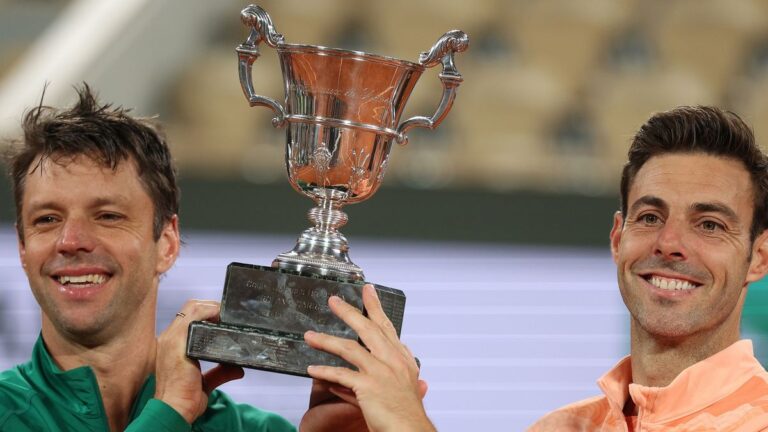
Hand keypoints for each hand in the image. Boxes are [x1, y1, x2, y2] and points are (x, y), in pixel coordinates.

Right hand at [154, 300, 244, 422]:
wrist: (175, 409)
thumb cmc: (185, 398)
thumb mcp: (204, 382)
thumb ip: (220, 372)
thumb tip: (238, 369)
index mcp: (173, 346)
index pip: (188, 319)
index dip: (207, 314)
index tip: (223, 319)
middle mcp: (169, 339)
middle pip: (190, 309)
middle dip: (211, 307)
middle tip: (228, 316)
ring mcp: (172, 338)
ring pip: (192, 308)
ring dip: (211, 307)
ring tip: (226, 315)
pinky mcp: (177, 340)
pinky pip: (192, 315)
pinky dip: (208, 311)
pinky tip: (220, 316)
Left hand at [302, 285, 432, 431]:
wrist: (411, 430)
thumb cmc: (407, 413)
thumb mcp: (402, 386)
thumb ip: (383, 373)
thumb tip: (367, 367)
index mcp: (401, 358)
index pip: (386, 327)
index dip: (375, 308)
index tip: (368, 292)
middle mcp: (392, 361)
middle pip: (367, 329)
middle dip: (349, 312)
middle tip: (334, 301)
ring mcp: (381, 372)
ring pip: (349, 348)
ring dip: (326, 341)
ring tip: (310, 336)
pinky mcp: (368, 386)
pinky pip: (341, 374)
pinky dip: (325, 371)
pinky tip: (312, 369)